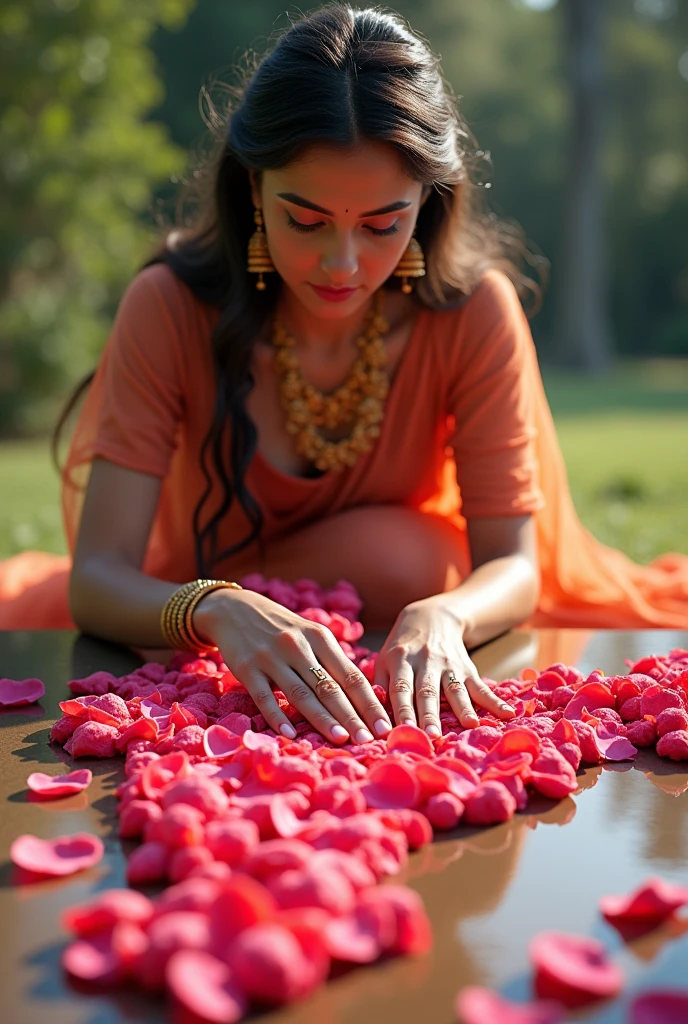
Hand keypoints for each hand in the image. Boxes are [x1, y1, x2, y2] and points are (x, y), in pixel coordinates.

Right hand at [194, 587, 391, 744]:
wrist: (235, 608)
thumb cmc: (282, 628)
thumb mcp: (310, 635)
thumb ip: (331, 662)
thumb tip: (363, 698)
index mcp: (320, 638)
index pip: (351, 676)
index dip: (369, 703)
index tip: (385, 726)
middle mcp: (298, 646)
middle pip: (330, 687)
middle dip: (352, 716)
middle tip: (369, 740)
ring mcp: (272, 657)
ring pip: (301, 693)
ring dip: (322, 718)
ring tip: (341, 739)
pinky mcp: (247, 668)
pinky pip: (264, 696)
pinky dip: (277, 715)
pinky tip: (290, 733)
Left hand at [374, 597, 514, 734]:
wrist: (433, 617)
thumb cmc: (402, 647)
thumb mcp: (385, 659)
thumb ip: (381, 686)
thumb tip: (378, 716)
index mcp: (401, 660)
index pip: (401, 688)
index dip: (401, 709)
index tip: (401, 730)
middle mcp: (426, 662)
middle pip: (427, 692)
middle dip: (429, 715)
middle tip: (431, 736)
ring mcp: (449, 665)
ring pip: (455, 690)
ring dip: (462, 709)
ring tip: (470, 725)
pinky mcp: (467, 669)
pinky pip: (481, 687)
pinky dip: (494, 701)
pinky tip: (507, 714)